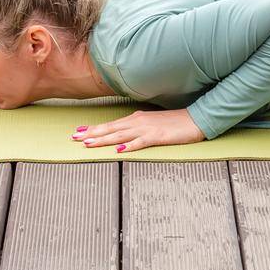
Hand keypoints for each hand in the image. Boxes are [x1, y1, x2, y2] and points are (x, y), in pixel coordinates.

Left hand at [71, 108, 204, 152]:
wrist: (195, 118)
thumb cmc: (175, 122)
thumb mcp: (153, 124)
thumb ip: (138, 129)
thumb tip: (124, 136)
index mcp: (136, 119)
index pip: (111, 125)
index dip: (95, 129)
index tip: (79, 132)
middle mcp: (138, 122)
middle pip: (111, 129)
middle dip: (92, 133)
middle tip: (75, 138)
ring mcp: (147, 129)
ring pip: (120, 136)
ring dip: (103, 139)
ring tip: (88, 143)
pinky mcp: (158, 136)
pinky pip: (140, 143)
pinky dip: (129, 146)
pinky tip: (119, 151)